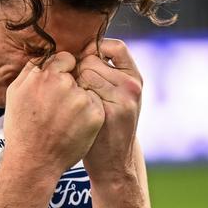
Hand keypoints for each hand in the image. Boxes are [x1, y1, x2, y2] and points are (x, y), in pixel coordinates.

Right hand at [3, 53, 104, 176]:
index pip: (66, 59)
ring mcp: (83, 101)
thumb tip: (43, 56)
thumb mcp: (15, 92)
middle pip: (78, 75)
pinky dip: (89, 114)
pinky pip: (96, 106)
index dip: (63, 70)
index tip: (58, 85)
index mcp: (47, 75)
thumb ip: (31, 70)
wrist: (33, 161)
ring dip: (80, 100)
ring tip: (65, 119)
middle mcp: (67, 85)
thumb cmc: (21, 128)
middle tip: (58, 106)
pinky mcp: (95, 116)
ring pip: (88, 90)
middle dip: (72, 86)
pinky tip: (75, 126)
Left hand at [75, 39, 142, 182]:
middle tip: (78, 89)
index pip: (115, 46)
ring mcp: (120, 99)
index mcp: (135, 78)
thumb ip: (108, 72)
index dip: (95, 49)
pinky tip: (74, 110)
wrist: (114, 162)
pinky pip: (79, 90)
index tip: (82, 62)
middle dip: (79, 70)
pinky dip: (72, 97)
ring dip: (73, 83)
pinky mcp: (105, 112)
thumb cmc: (108, 123)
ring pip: (83, 73)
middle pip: (92, 59)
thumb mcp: (118, 95)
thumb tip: (81, 45)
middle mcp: (132, 86)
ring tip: (77, 100)